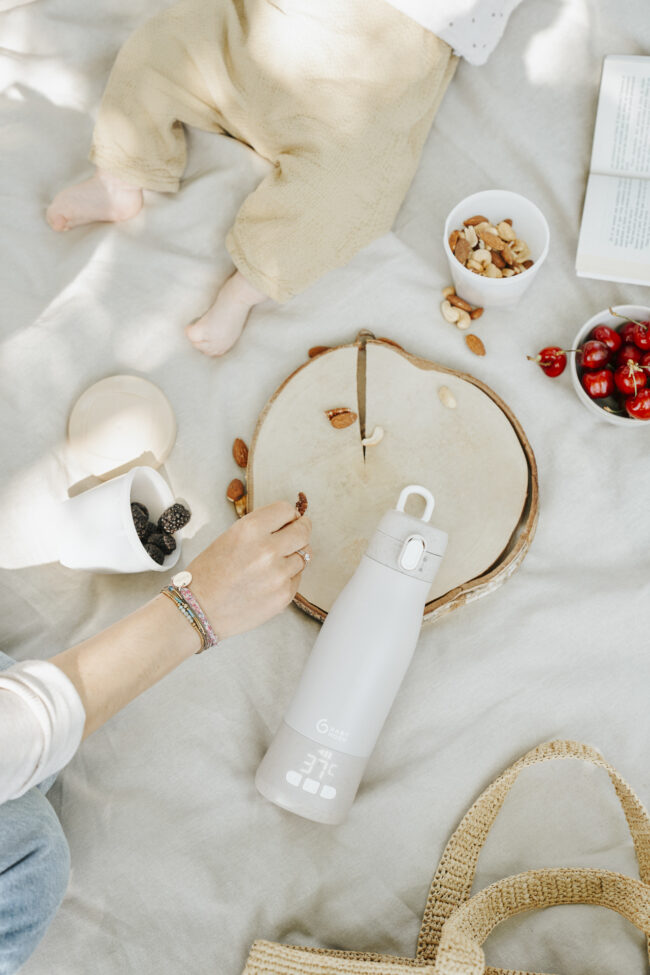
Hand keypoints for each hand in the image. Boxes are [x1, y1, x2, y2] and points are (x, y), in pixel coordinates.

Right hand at [187, 502, 311, 639]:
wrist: (198, 610)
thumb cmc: (208, 574)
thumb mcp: (230, 537)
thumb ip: (260, 529)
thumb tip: (288, 523)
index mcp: (250, 529)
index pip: (285, 510)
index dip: (289, 515)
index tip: (289, 520)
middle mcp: (267, 550)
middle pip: (303, 532)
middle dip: (301, 531)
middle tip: (297, 534)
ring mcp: (278, 574)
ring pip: (303, 556)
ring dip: (293, 556)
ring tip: (274, 564)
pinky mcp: (284, 595)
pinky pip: (297, 578)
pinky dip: (289, 577)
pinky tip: (269, 581)